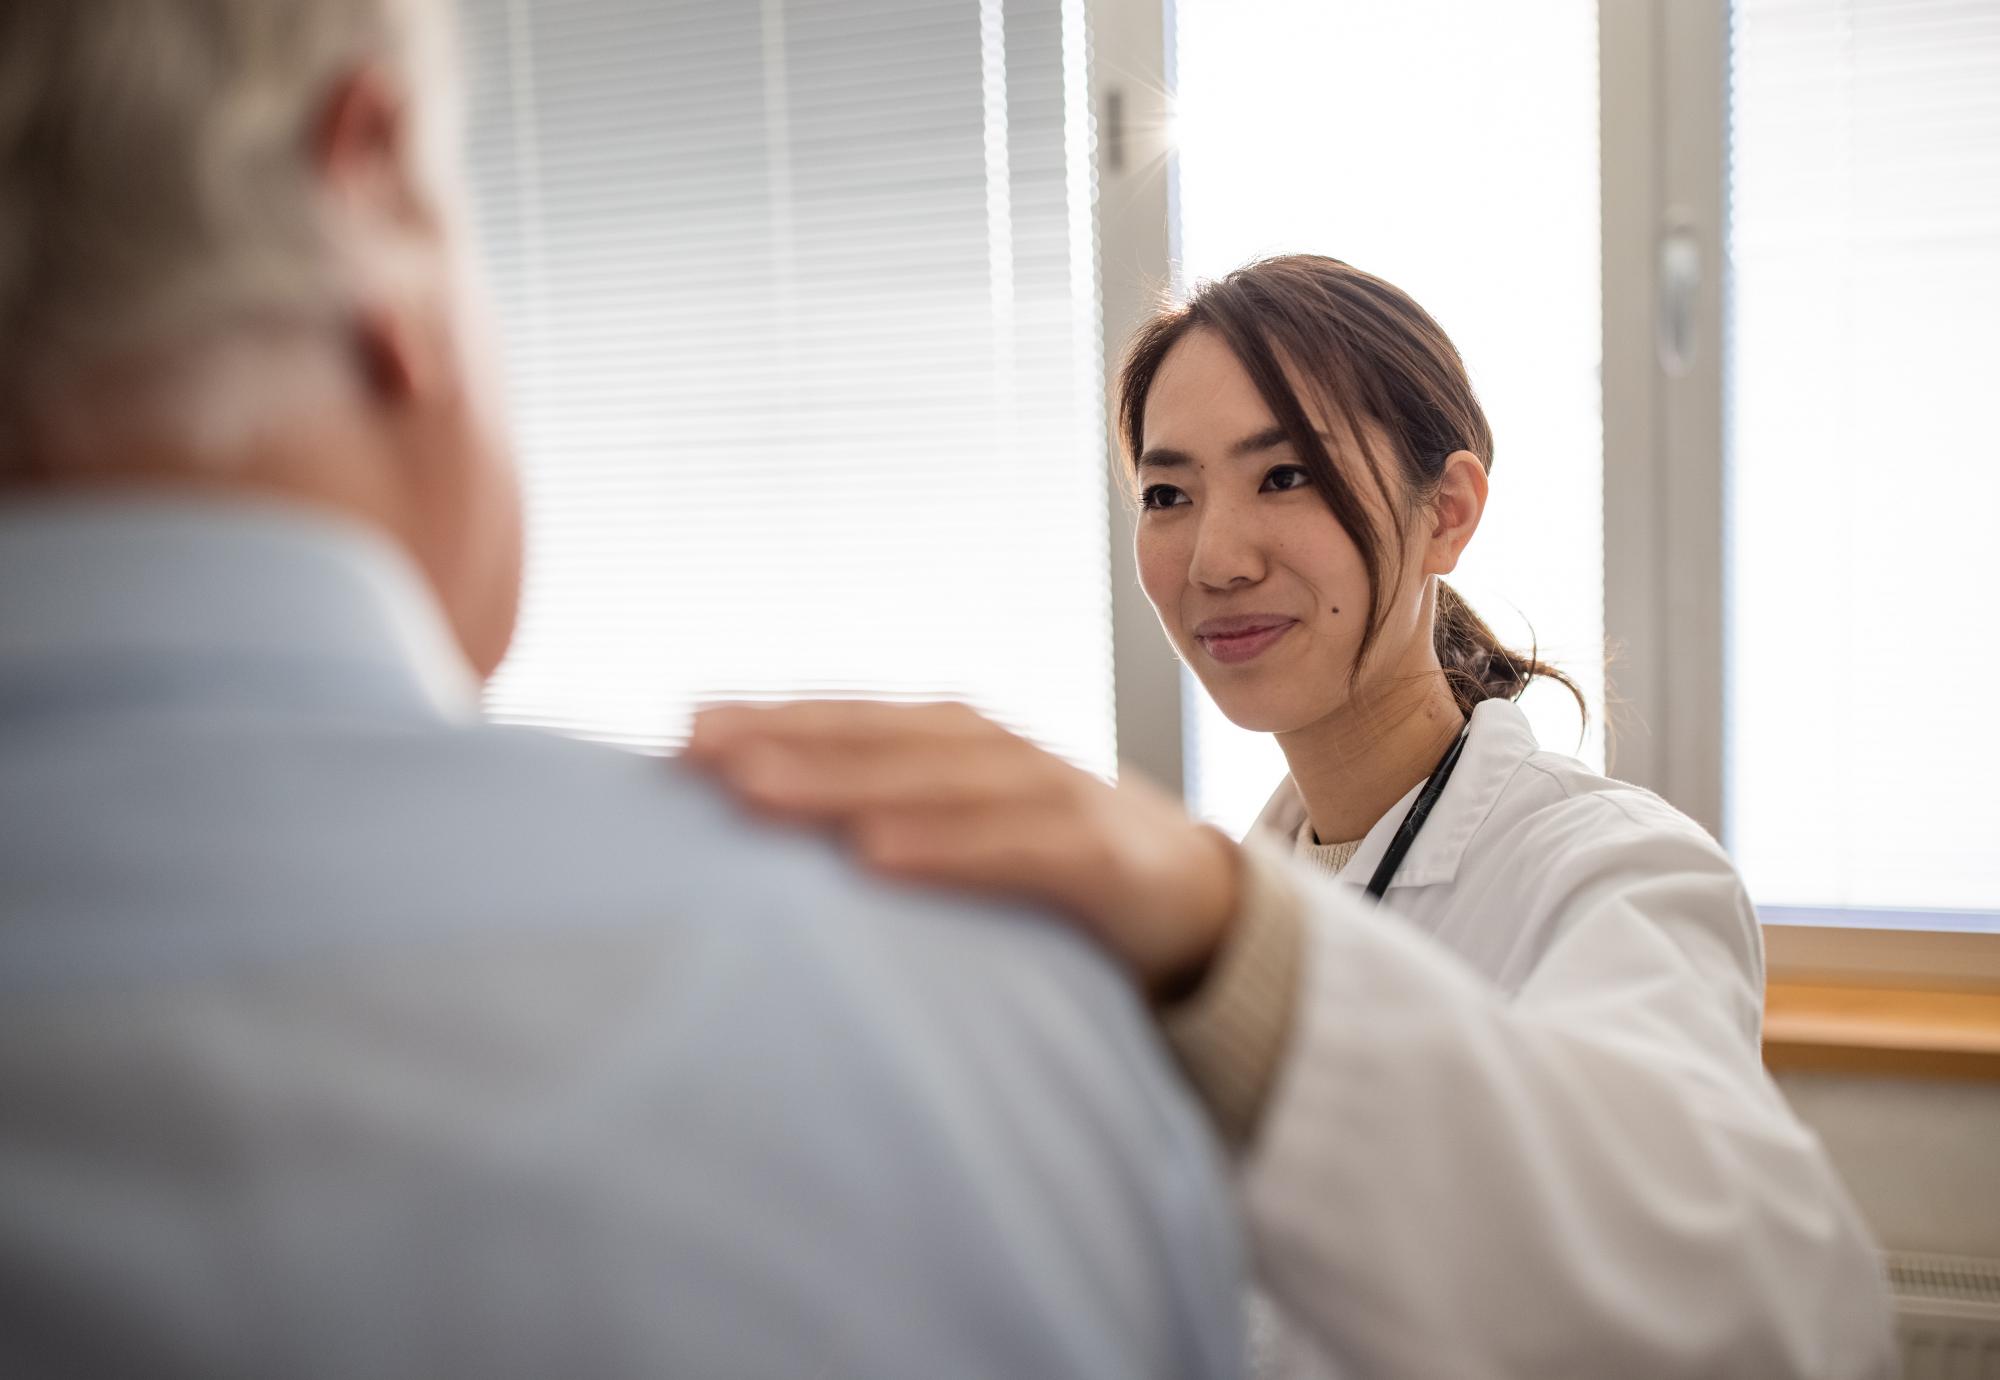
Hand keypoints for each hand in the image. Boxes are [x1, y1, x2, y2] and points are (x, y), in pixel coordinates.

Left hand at [681, 700, 1242, 997]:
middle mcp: (1002, 753)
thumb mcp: (971, 837)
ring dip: (843, 782)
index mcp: (962, 744)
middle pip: (883, 738)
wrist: (1204, 908)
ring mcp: (1056, 796)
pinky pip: (1018, 849)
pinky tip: (876, 859)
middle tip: (694, 755)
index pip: (856, 720)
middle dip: (786, 739)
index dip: (773, 718)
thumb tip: (763, 836)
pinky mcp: (1103, 859)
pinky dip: (948, 847)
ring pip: (939, 778)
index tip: (680, 735)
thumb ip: (891, 825)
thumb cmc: (1057, 873)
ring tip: (754, 795)